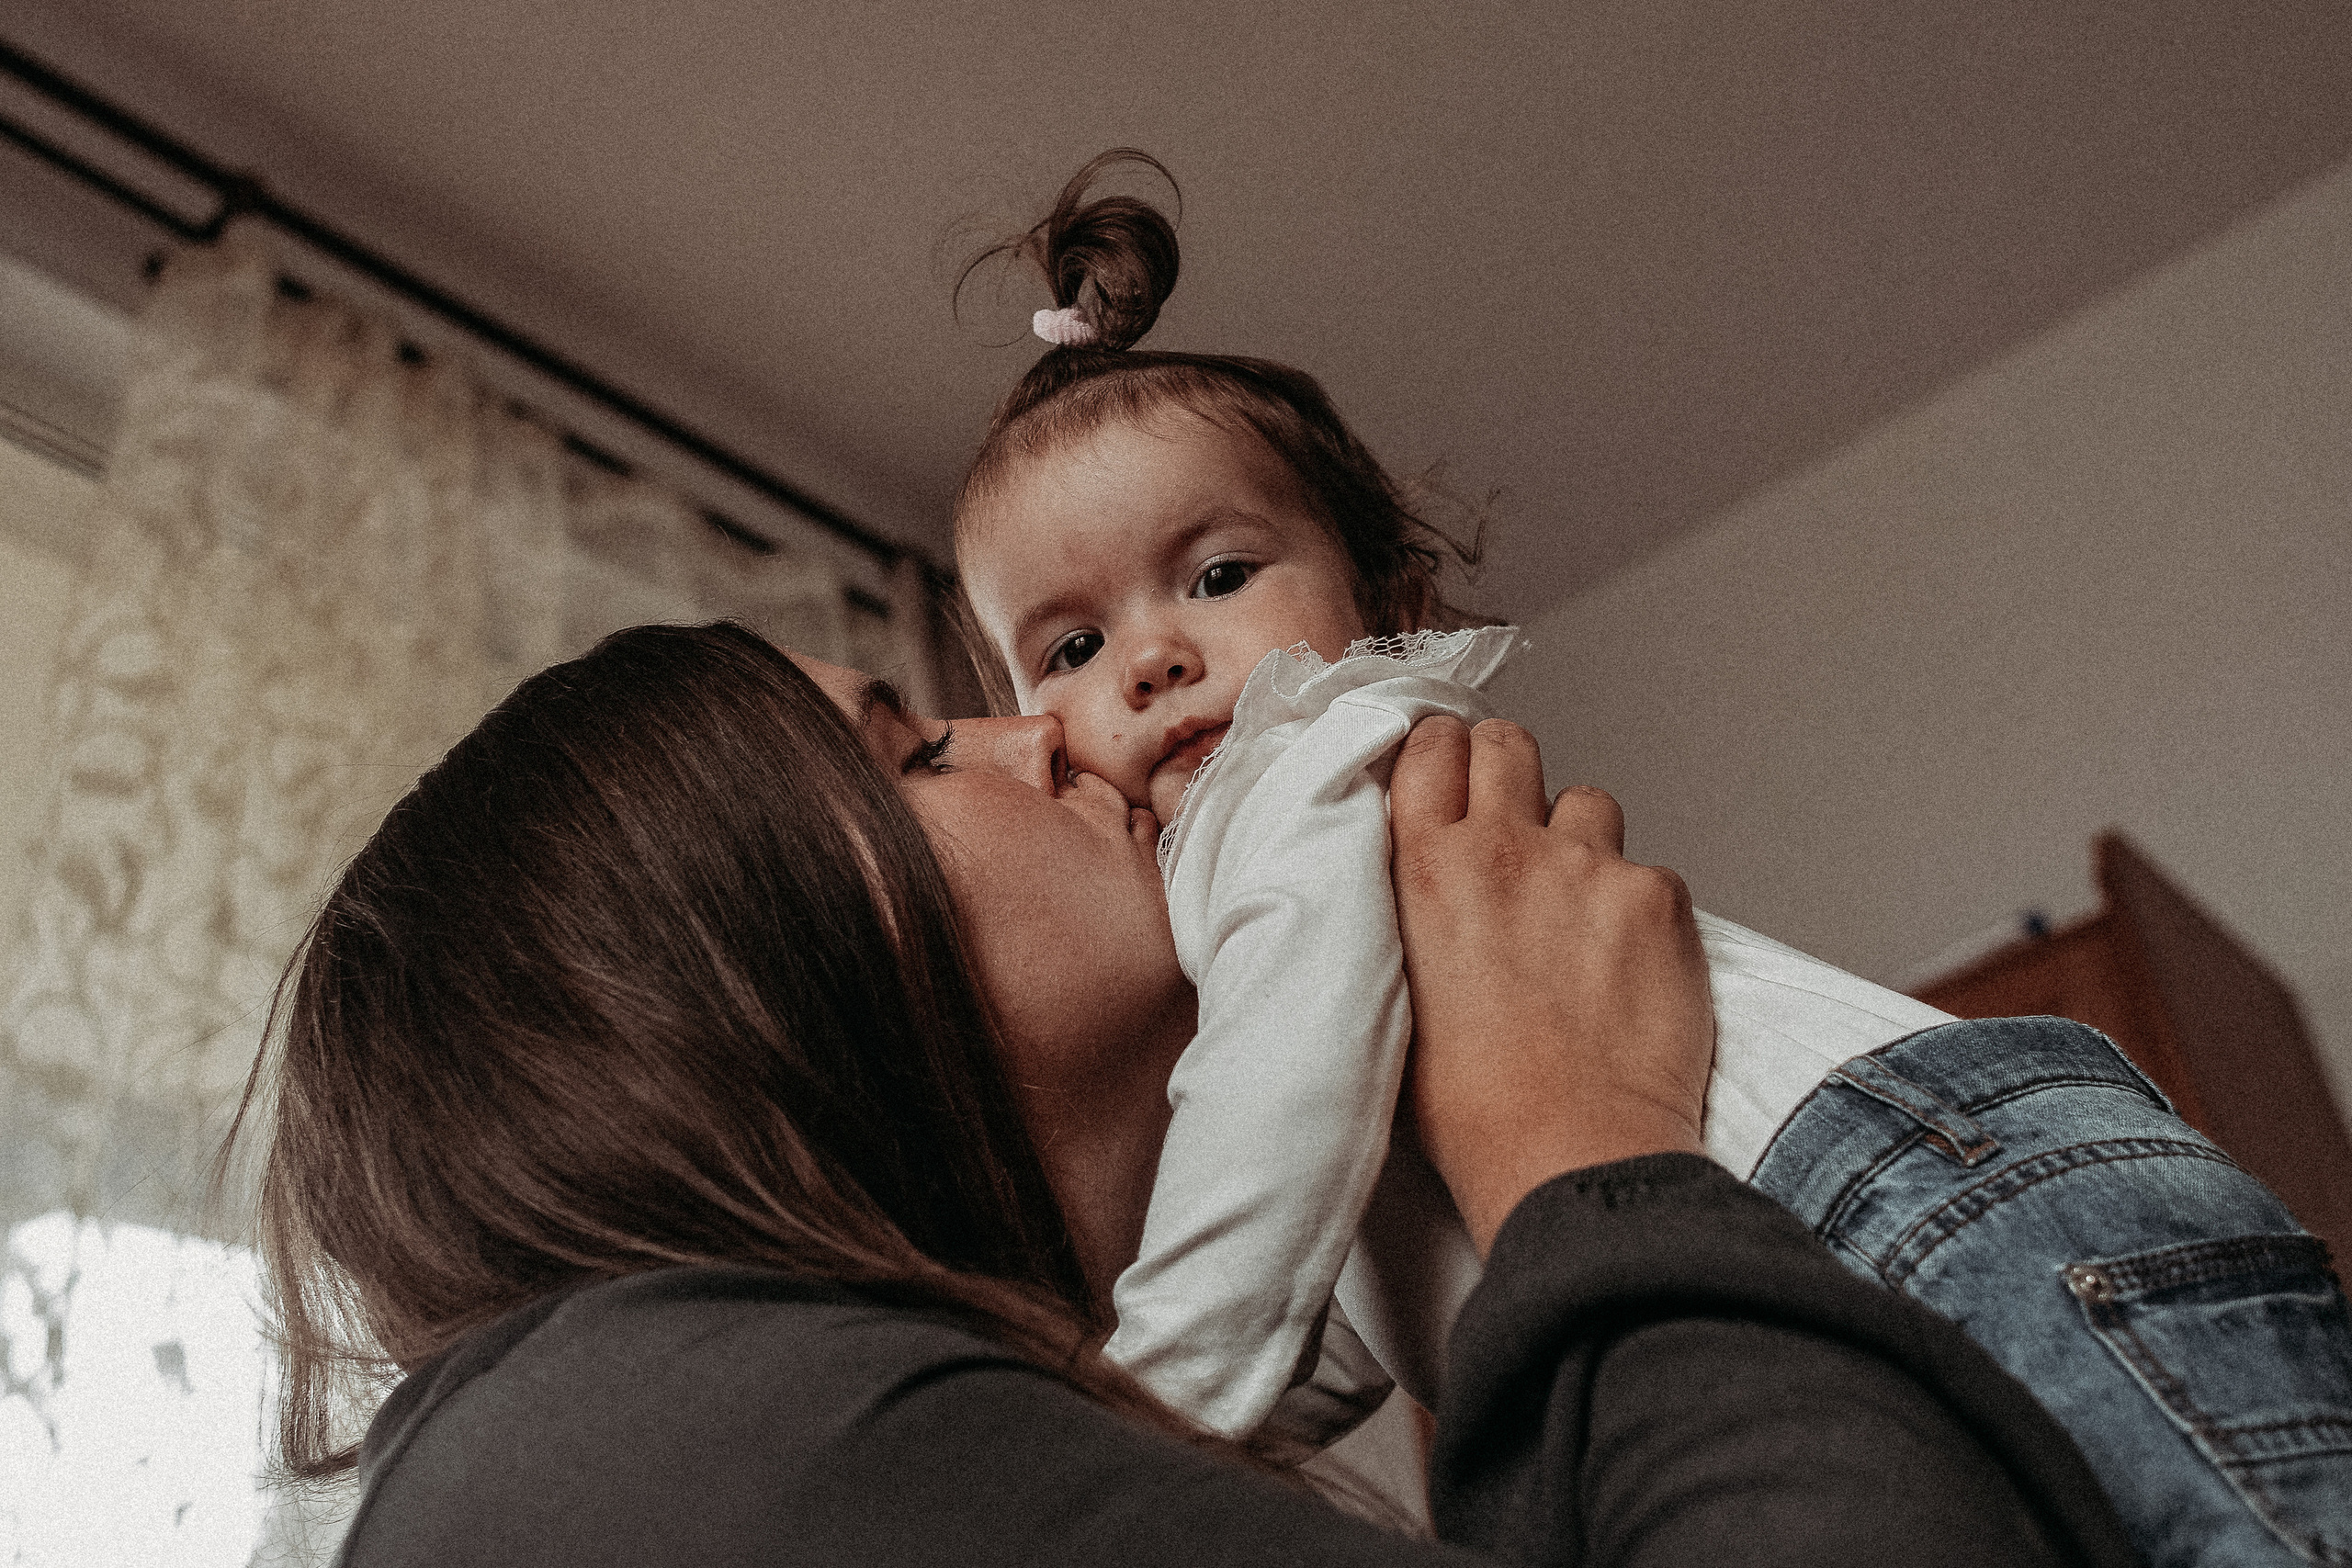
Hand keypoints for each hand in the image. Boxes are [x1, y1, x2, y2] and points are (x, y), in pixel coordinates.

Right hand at [1391, 716, 1714, 1253]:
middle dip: (1508, 769)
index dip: (1444, 755)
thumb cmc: (1476, 1111)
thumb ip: (1407, 925)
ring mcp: (1589, 867)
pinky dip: (1639, 907)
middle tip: (1513, 820)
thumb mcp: (1393, 1001)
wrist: (1570, 1157)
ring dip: (1580, 838)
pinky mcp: (1658, 898)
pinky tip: (1627, 966)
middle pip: (1508, 743)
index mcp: (1427, 870)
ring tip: (1577, 908)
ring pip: (1588, 799)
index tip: (1450, 774)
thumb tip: (1419, 900)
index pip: (1431, 748)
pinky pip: (1650, 872)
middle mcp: (1507, 850)